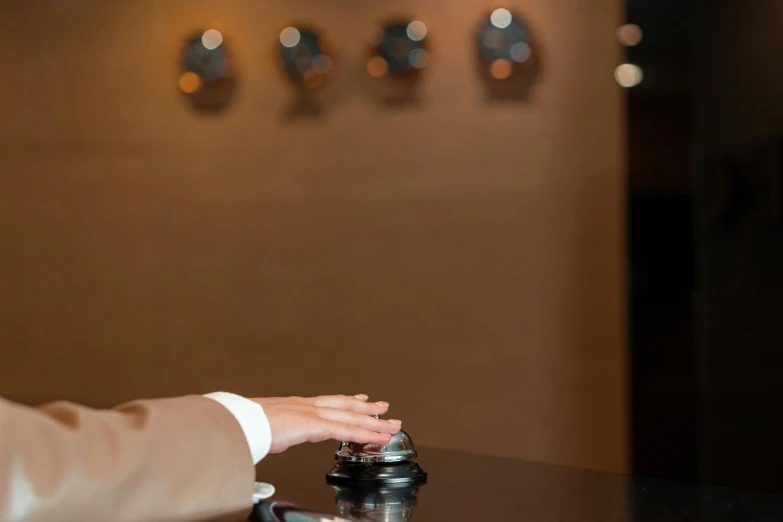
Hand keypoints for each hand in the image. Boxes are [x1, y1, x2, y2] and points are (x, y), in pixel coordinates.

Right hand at [252, 394, 401, 453]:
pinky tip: (377, 437)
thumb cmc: (244, 426)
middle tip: (385, 408)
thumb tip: (276, 440)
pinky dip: (364, 434)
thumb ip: (276, 433)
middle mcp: (306, 406)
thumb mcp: (264, 428)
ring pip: (350, 417)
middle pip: (344, 405)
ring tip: (392, 425)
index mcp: (295, 407)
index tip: (360, 399)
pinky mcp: (314, 425)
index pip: (327, 402)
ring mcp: (311, 414)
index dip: (347, 401)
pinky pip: (345, 430)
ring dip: (374, 422)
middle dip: (367, 408)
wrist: (237, 422)